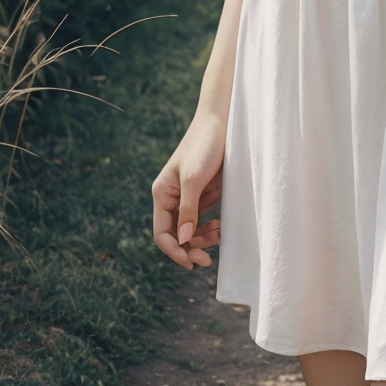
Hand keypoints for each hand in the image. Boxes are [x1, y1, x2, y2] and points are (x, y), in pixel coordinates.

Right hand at [152, 112, 225, 270]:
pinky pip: (203, 219)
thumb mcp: (194, 178)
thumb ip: (188, 209)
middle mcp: (172, 197)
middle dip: (190, 248)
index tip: (191, 263)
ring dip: (202, 238)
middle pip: (176, 235)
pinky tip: (221, 227)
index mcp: (162, 193)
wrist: (223, 122)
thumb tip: (182, 240)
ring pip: (190, 229)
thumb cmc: (205, 145)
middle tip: (208, 260)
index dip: (174, 251)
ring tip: (219, 235)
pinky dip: (210, 227)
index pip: (162, 233)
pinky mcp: (204, 193)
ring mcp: (189, 196)